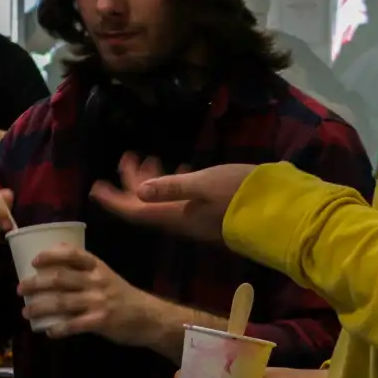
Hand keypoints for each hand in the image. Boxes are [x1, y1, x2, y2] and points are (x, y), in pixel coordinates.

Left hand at [18, 245, 159, 345]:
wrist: (149, 317)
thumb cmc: (120, 294)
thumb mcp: (105, 275)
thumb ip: (82, 270)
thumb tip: (50, 265)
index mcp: (96, 267)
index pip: (73, 254)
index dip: (51, 255)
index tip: (34, 261)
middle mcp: (96, 281)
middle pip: (60, 278)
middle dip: (36, 283)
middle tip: (20, 289)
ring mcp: (98, 301)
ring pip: (61, 302)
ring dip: (39, 307)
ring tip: (26, 312)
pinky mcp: (100, 321)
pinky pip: (74, 325)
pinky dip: (58, 329)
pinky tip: (48, 332)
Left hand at [92, 161, 254, 243]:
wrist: (282, 216)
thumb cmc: (240, 195)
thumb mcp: (204, 185)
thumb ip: (171, 187)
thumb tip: (138, 190)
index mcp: (174, 216)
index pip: (134, 211)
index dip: (113, 199)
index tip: (95, 186)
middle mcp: (181, 221)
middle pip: (146, 204)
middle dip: (132, 181)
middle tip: (127, 156)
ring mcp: (197, 218)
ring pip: (165, 200)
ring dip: (154, 180)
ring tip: (149, 157)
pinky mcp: (212, 213)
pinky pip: (183, 198)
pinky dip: (175, 183)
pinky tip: (181, 168)